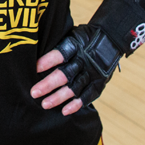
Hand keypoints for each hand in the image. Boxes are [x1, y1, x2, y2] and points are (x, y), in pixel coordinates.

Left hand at [32, 0, 144, 115]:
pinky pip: (88, 96)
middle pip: (66, 74)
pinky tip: (65, 110)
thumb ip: (57, 43)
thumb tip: (34, 49)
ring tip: (45, 104)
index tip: (35, 68)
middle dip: (49, 84)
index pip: (61, 54)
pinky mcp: (99, 82)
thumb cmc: (83, 37)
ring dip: (59, 97)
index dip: (48, 61)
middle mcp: (84, 60)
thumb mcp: (71, 34)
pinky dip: (77, 104)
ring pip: (75, 87)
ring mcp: (92, 72)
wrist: (110, 38)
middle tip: (34, 92)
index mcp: (75, 45)